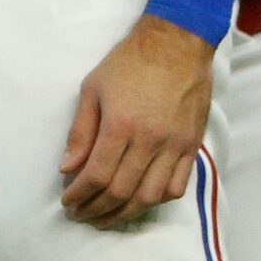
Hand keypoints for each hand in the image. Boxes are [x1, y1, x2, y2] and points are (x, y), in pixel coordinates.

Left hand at [60, 13, 213, 226]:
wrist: (177, 44)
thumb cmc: (129, 63)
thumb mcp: (92, 89)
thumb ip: (80, 132)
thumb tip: (68, 168)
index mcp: (121, 125)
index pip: (97, 175)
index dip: (80, 195)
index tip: (68, 202)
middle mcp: (150, 141)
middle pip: (122, 192)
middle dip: (98, 209)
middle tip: (82, 215)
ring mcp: (175, 145)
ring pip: (151, 196)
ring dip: (126, 213)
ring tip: (107, 216)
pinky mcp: (192, 146)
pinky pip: (178, 186)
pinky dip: (157, 200)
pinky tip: (140, 202)